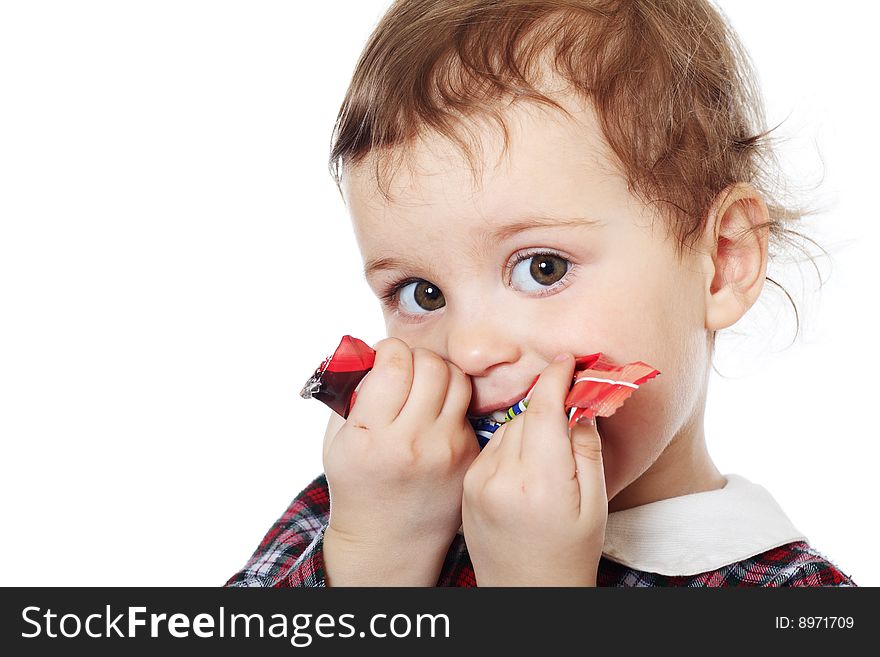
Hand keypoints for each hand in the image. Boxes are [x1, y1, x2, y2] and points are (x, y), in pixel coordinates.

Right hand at [322, 338, 479, 585]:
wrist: (388, 540)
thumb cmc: (358, 482)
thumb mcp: (337, 440)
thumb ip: (351, 392)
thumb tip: (371, 351)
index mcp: (371, 437)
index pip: (394, 364)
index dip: (388, 350)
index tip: (384, 358)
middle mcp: (412, 443)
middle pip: (431, 366)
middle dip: (415, 358)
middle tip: (405, 371)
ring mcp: (446, 451)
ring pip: (457, 381)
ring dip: (439, 374)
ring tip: (423, 387)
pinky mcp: (469, 458)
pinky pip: (466, 408)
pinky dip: (450, 404)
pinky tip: (434, 418)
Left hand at [461, 353, 607, 585]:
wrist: (525, 592)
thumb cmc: (569, 552)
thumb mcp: (594, 504)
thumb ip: (587, 448)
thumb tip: (581, 403)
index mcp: (541, 482)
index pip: (542, 409)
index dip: (555, 378)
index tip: (568, 361)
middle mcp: (502, 478)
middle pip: (526, 416)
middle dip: (548, 405)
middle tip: (571, 405)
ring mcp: (478, 482)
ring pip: (507, 429)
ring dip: (529, 426)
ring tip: (548, 456)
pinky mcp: (467, 486)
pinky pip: (491, 447)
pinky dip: (510, 446)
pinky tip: (524, 469)